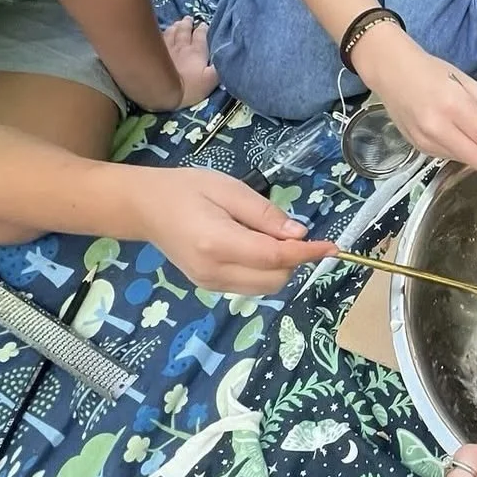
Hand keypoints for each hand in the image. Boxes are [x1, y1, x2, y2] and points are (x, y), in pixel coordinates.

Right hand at [136, 168, 336, 292]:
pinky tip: (254, 247)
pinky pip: (250, 286)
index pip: (275, 257)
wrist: (143, 207)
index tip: (332, 246)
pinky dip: (264, 272)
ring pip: (265, 288)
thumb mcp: (229, 188)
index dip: (308, 253)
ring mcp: (209, 284)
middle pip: (275, 280)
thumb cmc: (186, 189)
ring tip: (266, 236)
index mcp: (218, 243)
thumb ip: (265, 213)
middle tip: (289, 232)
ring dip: (280, 268)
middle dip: (294, 260)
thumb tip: (299, 234)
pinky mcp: (208, 287)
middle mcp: (214, 271)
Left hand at [162, 17, 218, 108]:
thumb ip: (220, 67)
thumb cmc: (190, 87)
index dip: (203, 29)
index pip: (200, 35)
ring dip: (175, 26)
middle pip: (184, 31)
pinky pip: (160, 39)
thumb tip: (228, 57)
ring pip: (171, 33)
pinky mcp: (155, 54)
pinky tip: (162, 34)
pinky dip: (163, 34)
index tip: (204, 24)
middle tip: (188, 18)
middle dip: (187, 24)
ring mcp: (168, 49)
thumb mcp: (211, 80)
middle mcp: (182, 46)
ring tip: (177, 23)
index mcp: (196, 51)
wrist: (165, 92)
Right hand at [357, 29, 476, 173]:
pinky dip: (467, 156)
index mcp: (454, 106)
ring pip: (464, 161)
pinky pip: (450, 157)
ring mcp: (425, 141)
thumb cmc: (433, 72)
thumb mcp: (470, 83)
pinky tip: (476, 149)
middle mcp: (438, 128)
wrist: (392, 73)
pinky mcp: (418, 148)